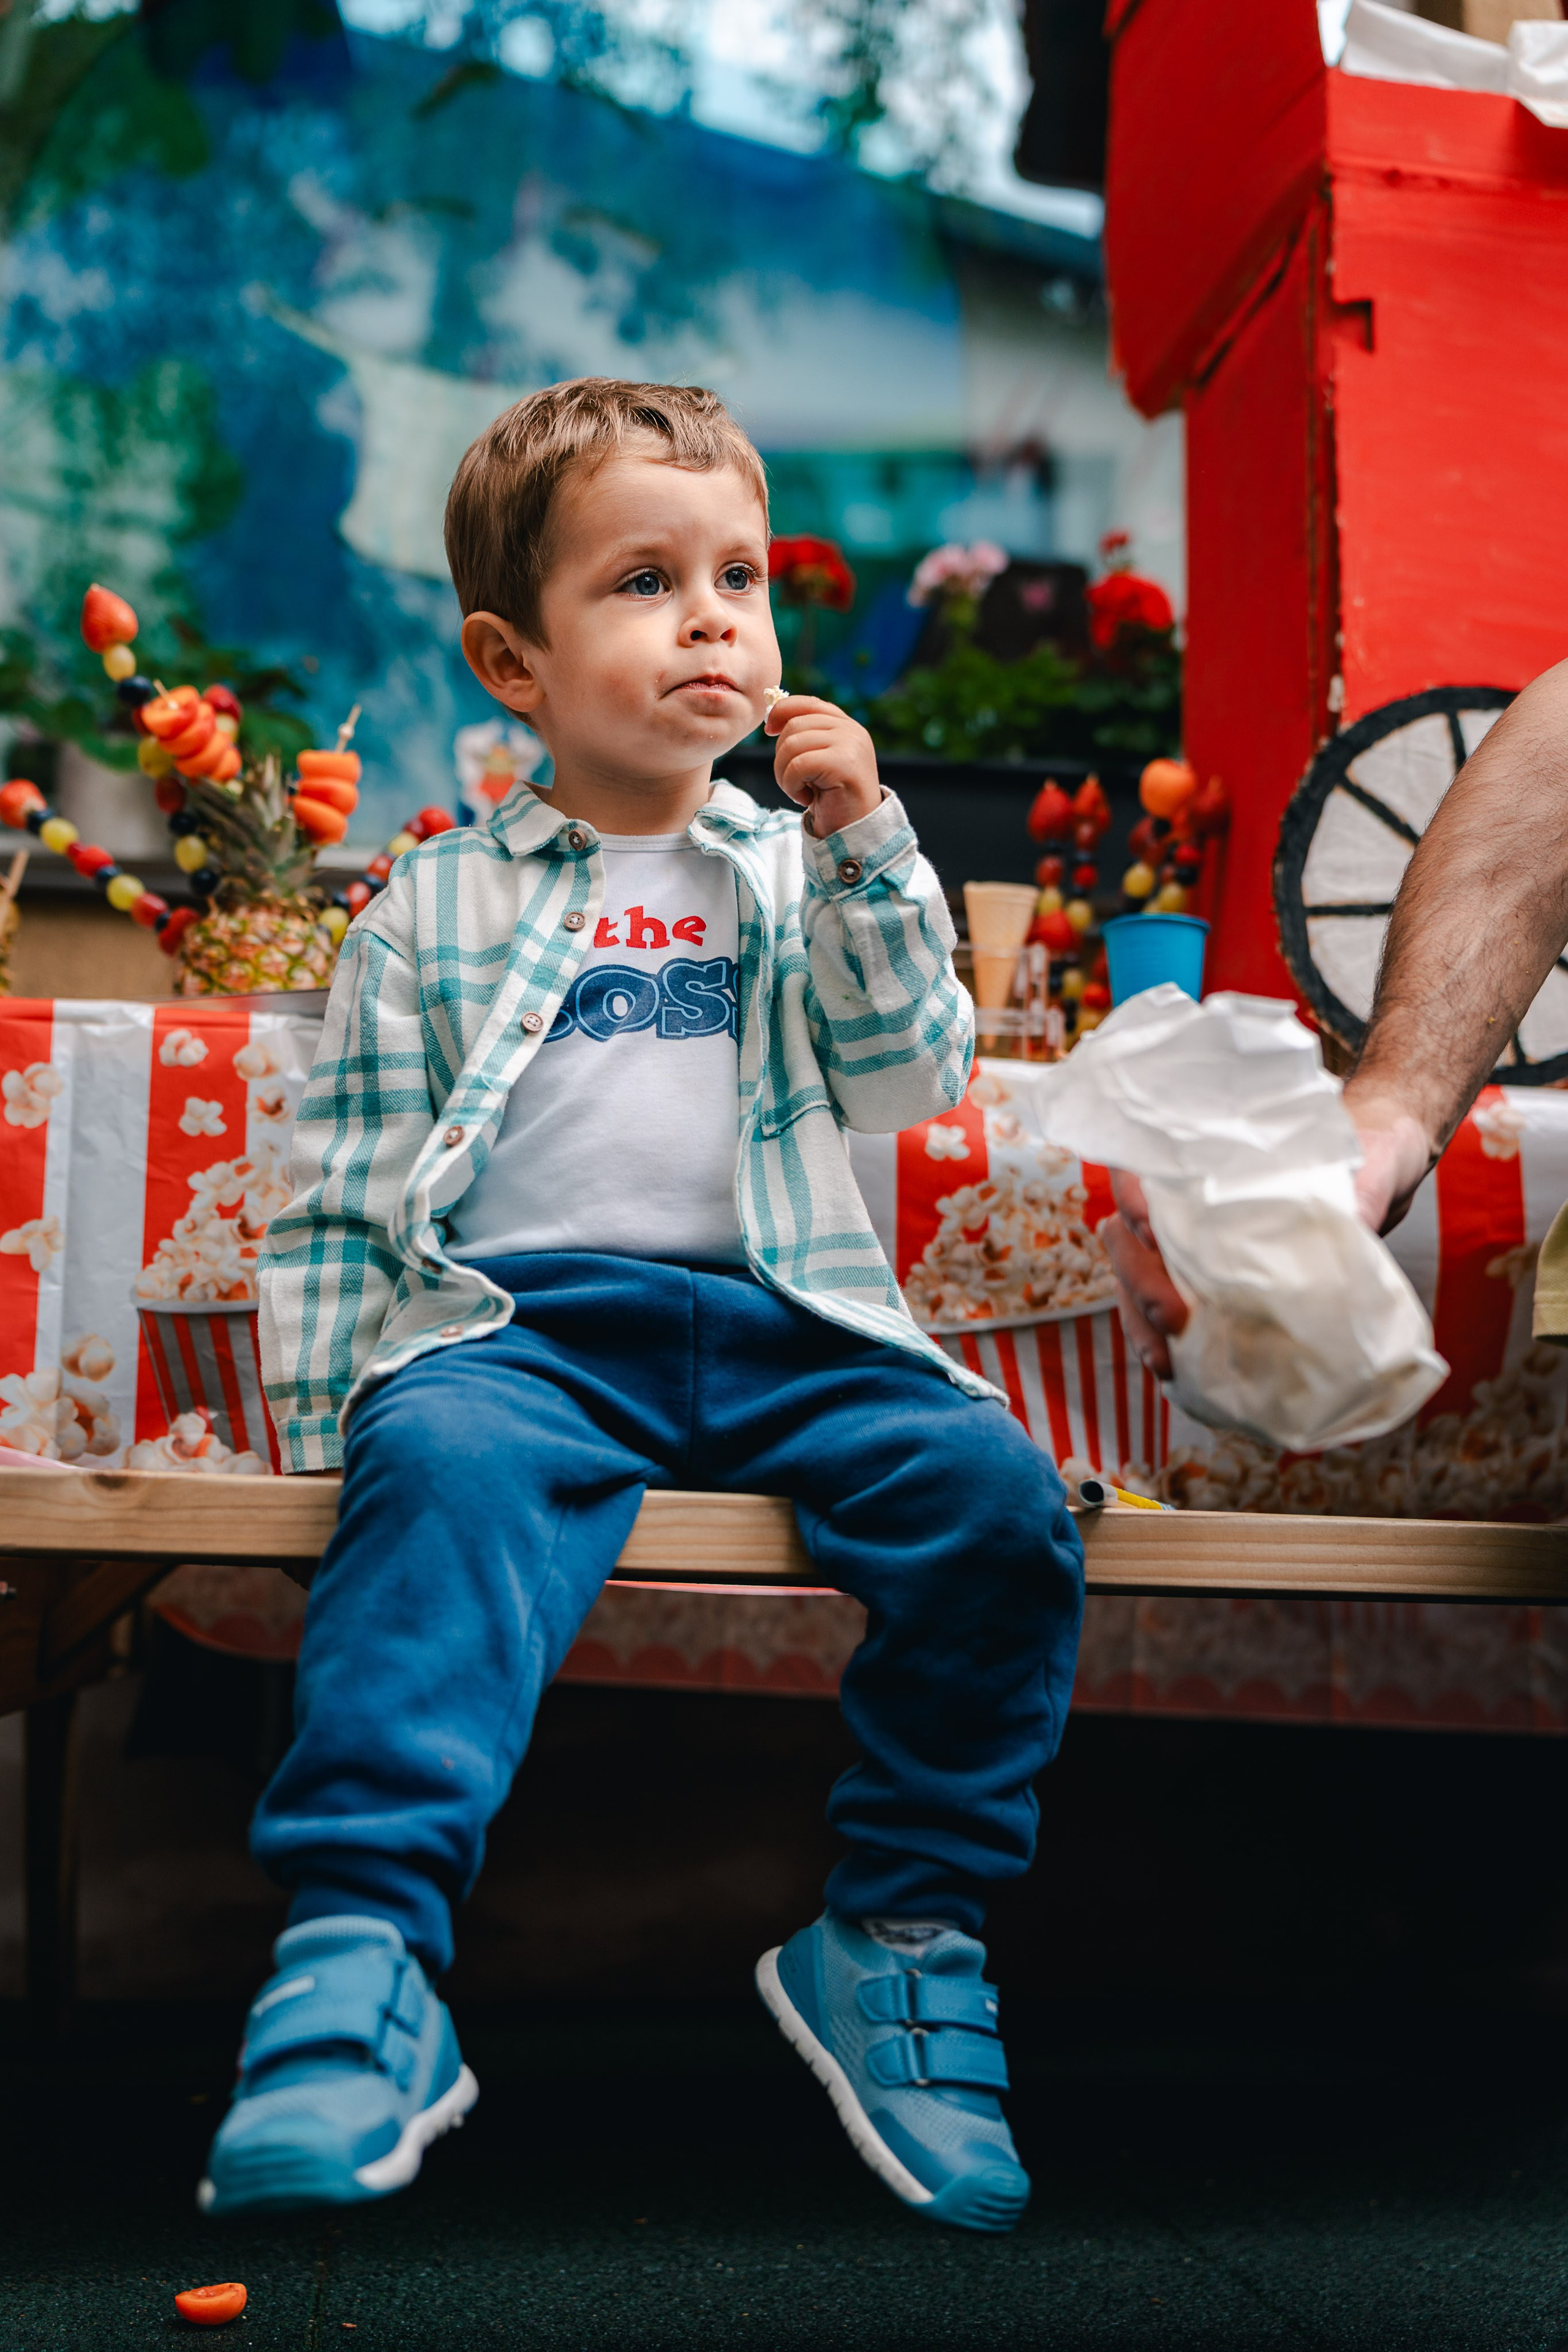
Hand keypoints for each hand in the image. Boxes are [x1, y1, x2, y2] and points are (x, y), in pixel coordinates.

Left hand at [765, 694, 880, 838]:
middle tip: (793, 781)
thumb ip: (806, 736)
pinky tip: (806, 798)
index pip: (808, 704)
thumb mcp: (818, 760)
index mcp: (846, 726)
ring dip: (784, 774)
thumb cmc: (832, 798)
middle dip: (781, 756)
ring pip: (792, 745)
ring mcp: (850, 744)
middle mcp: (851, 730)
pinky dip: (791, 784)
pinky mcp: (844, 763)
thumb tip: (772, 718)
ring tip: (801, 790)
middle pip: (794, 725)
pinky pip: (797, 765)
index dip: (782, 712)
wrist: (855, 831)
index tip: (769, 730)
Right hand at [1102, 1093, 1436, 1378]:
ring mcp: (1193, 1245)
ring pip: (1135, 1278)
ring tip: (1163, 1357)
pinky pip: (1164, 1310)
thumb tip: (1352, 1228)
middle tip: (1173, 1314)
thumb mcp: (1366, 1168)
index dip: (1131, 1196)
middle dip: (1139, 1278)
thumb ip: (1357, 1193)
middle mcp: (1189, 1200)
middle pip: (1128, 1235)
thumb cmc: (1362, 1159)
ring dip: (1141, 1319)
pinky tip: (1172, 1365)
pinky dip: (1160, 1338)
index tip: (1151, 1226)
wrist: (1378, 1178)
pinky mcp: (1210, 1283)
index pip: (1144, 1166)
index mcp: (1212, 1157)